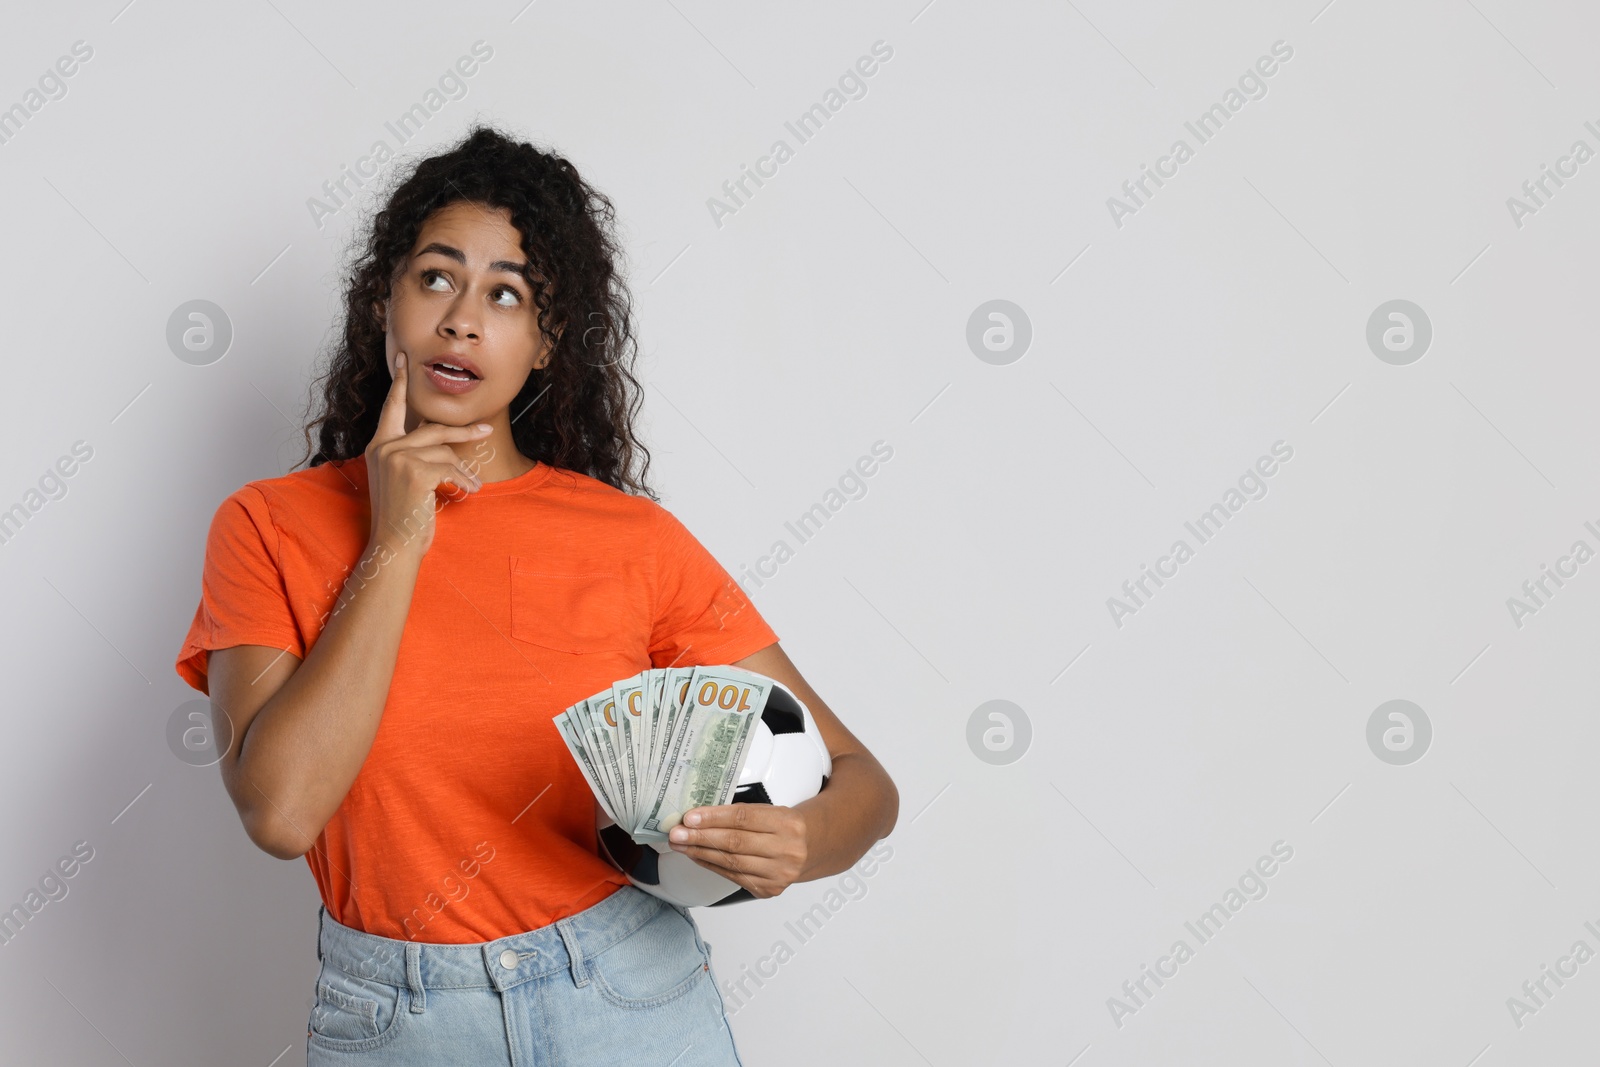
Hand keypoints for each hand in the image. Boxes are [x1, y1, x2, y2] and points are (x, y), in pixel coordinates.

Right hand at [364, 349, 490, 556]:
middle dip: (463, 430)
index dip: (400, 384)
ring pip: (445, 450)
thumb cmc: (403, 515)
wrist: (395, 546)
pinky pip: (450, 467)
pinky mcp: (414, 471)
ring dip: (464, 470)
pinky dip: (464, 480)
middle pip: (433, 428)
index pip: (391, 408)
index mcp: (378, 446)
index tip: (404, 359)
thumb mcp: (404, 478)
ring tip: (471, 486)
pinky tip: (468, 492)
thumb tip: (443, 436)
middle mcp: (384, 448)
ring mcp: (397, 458)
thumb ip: (413, 453)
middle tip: (486, 428)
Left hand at [667, 804, 808, 898]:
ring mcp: (779, 873)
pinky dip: (712, 866)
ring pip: (731, 863)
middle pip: (735, 843)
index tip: (690, 817)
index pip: (743, 818)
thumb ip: (740, 814)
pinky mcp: (769, 890)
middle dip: (701, 837)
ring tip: (681, 845)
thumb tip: (699, 817)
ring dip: (701, 853)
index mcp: (787, 823)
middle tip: (677, 833)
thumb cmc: (784, 827)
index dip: (714, 818)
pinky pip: (733, 877)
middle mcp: (786, 850)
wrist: (809, 849)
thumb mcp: (771, 811)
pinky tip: (698, 857)